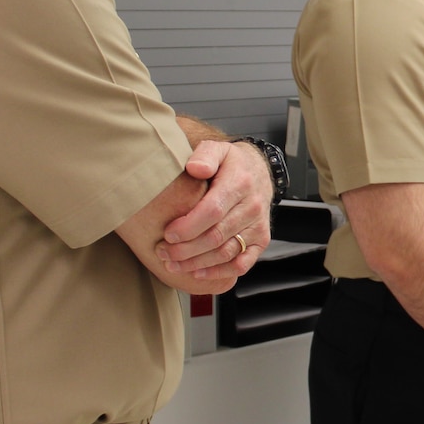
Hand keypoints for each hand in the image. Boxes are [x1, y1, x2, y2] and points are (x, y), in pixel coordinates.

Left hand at [157, 140, 272, 279]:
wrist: (259, 172)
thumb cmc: (231, 164)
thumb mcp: (218, 150)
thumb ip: (205, 155)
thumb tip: (195, 168)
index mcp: (239, 184)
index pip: (212, 211)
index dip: (188, 227)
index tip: (167, 234)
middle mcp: (252, 207)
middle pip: (216, 236)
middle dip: (186, 249)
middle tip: (163, 252)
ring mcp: (258, 226)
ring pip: (226, 253)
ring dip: (197, 263)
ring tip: (173, 264)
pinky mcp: (261, 240)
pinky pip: (242, 263)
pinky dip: (220, 272)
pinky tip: (198, 273)